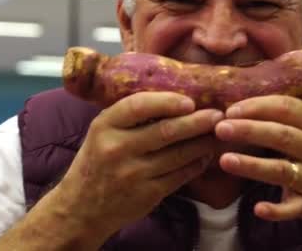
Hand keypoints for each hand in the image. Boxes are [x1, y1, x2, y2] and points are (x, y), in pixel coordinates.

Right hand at [56, 92, 223, 239]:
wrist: (81, 207)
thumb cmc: (97, 160)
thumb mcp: (102, 131)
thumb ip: (129, 114)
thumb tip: (174, 94)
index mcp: (105, 126)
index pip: (137, 106)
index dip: (167, 102)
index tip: (189, 101)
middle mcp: (117, 149)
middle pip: (166, 131)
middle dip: (197, 122)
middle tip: (218, 115)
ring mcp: (133, 174)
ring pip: (179, 154)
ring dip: (203, 143)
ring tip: (219, 133)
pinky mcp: (148, 195)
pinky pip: (180, 176)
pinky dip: (197, 164)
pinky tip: (206, 155)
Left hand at [214, 95, 301, 222]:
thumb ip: (291, 117)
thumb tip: (243, 102)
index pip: (287, 108)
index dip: (257, 106)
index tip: (231, 108)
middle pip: (281, 135)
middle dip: (249, 129)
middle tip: (220, 128)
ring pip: (281, 171)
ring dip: (252, 165)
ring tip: (225, 160)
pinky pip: (292, 209)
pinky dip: (275, 211)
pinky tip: (257, 208)